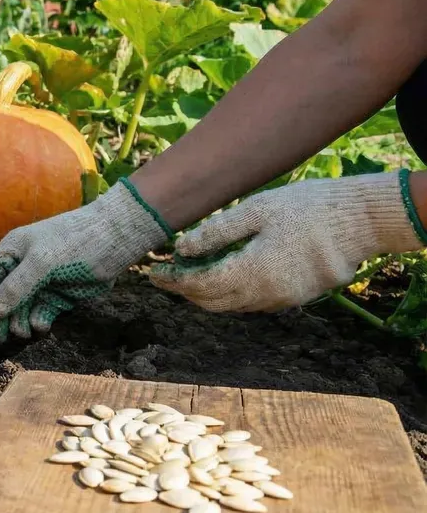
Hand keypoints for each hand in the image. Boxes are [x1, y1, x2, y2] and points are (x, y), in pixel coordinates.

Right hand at [0, 181, 170, 340]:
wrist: (116, 239)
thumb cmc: (75, 242)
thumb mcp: (42, 263)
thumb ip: (15, 288)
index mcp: (11, 252)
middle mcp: (22, 268)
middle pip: (0, 299)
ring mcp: (41, 283)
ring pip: (20, 310)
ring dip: (18, 323)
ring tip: (25, 332)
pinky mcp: (59, 295)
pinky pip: (41, 313)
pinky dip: (38, 323)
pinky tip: (42, 326)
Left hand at [151, 171, 426, 312]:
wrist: (360, 220)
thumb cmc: (306, 207)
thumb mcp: (256, 210)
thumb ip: (217, 232)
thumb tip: (180, 248)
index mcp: (253, 270)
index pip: (199, 285)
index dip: (173, 281)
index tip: (152, 273)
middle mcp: (267, 293)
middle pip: (213, 302)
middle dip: (185, 291)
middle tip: (165, 275)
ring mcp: (284, 299)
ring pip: (232, 306)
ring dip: (207, 294)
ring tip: (187, 274)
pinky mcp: (296, 298)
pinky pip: (253, 302)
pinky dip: (231, 293)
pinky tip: (222, 275)